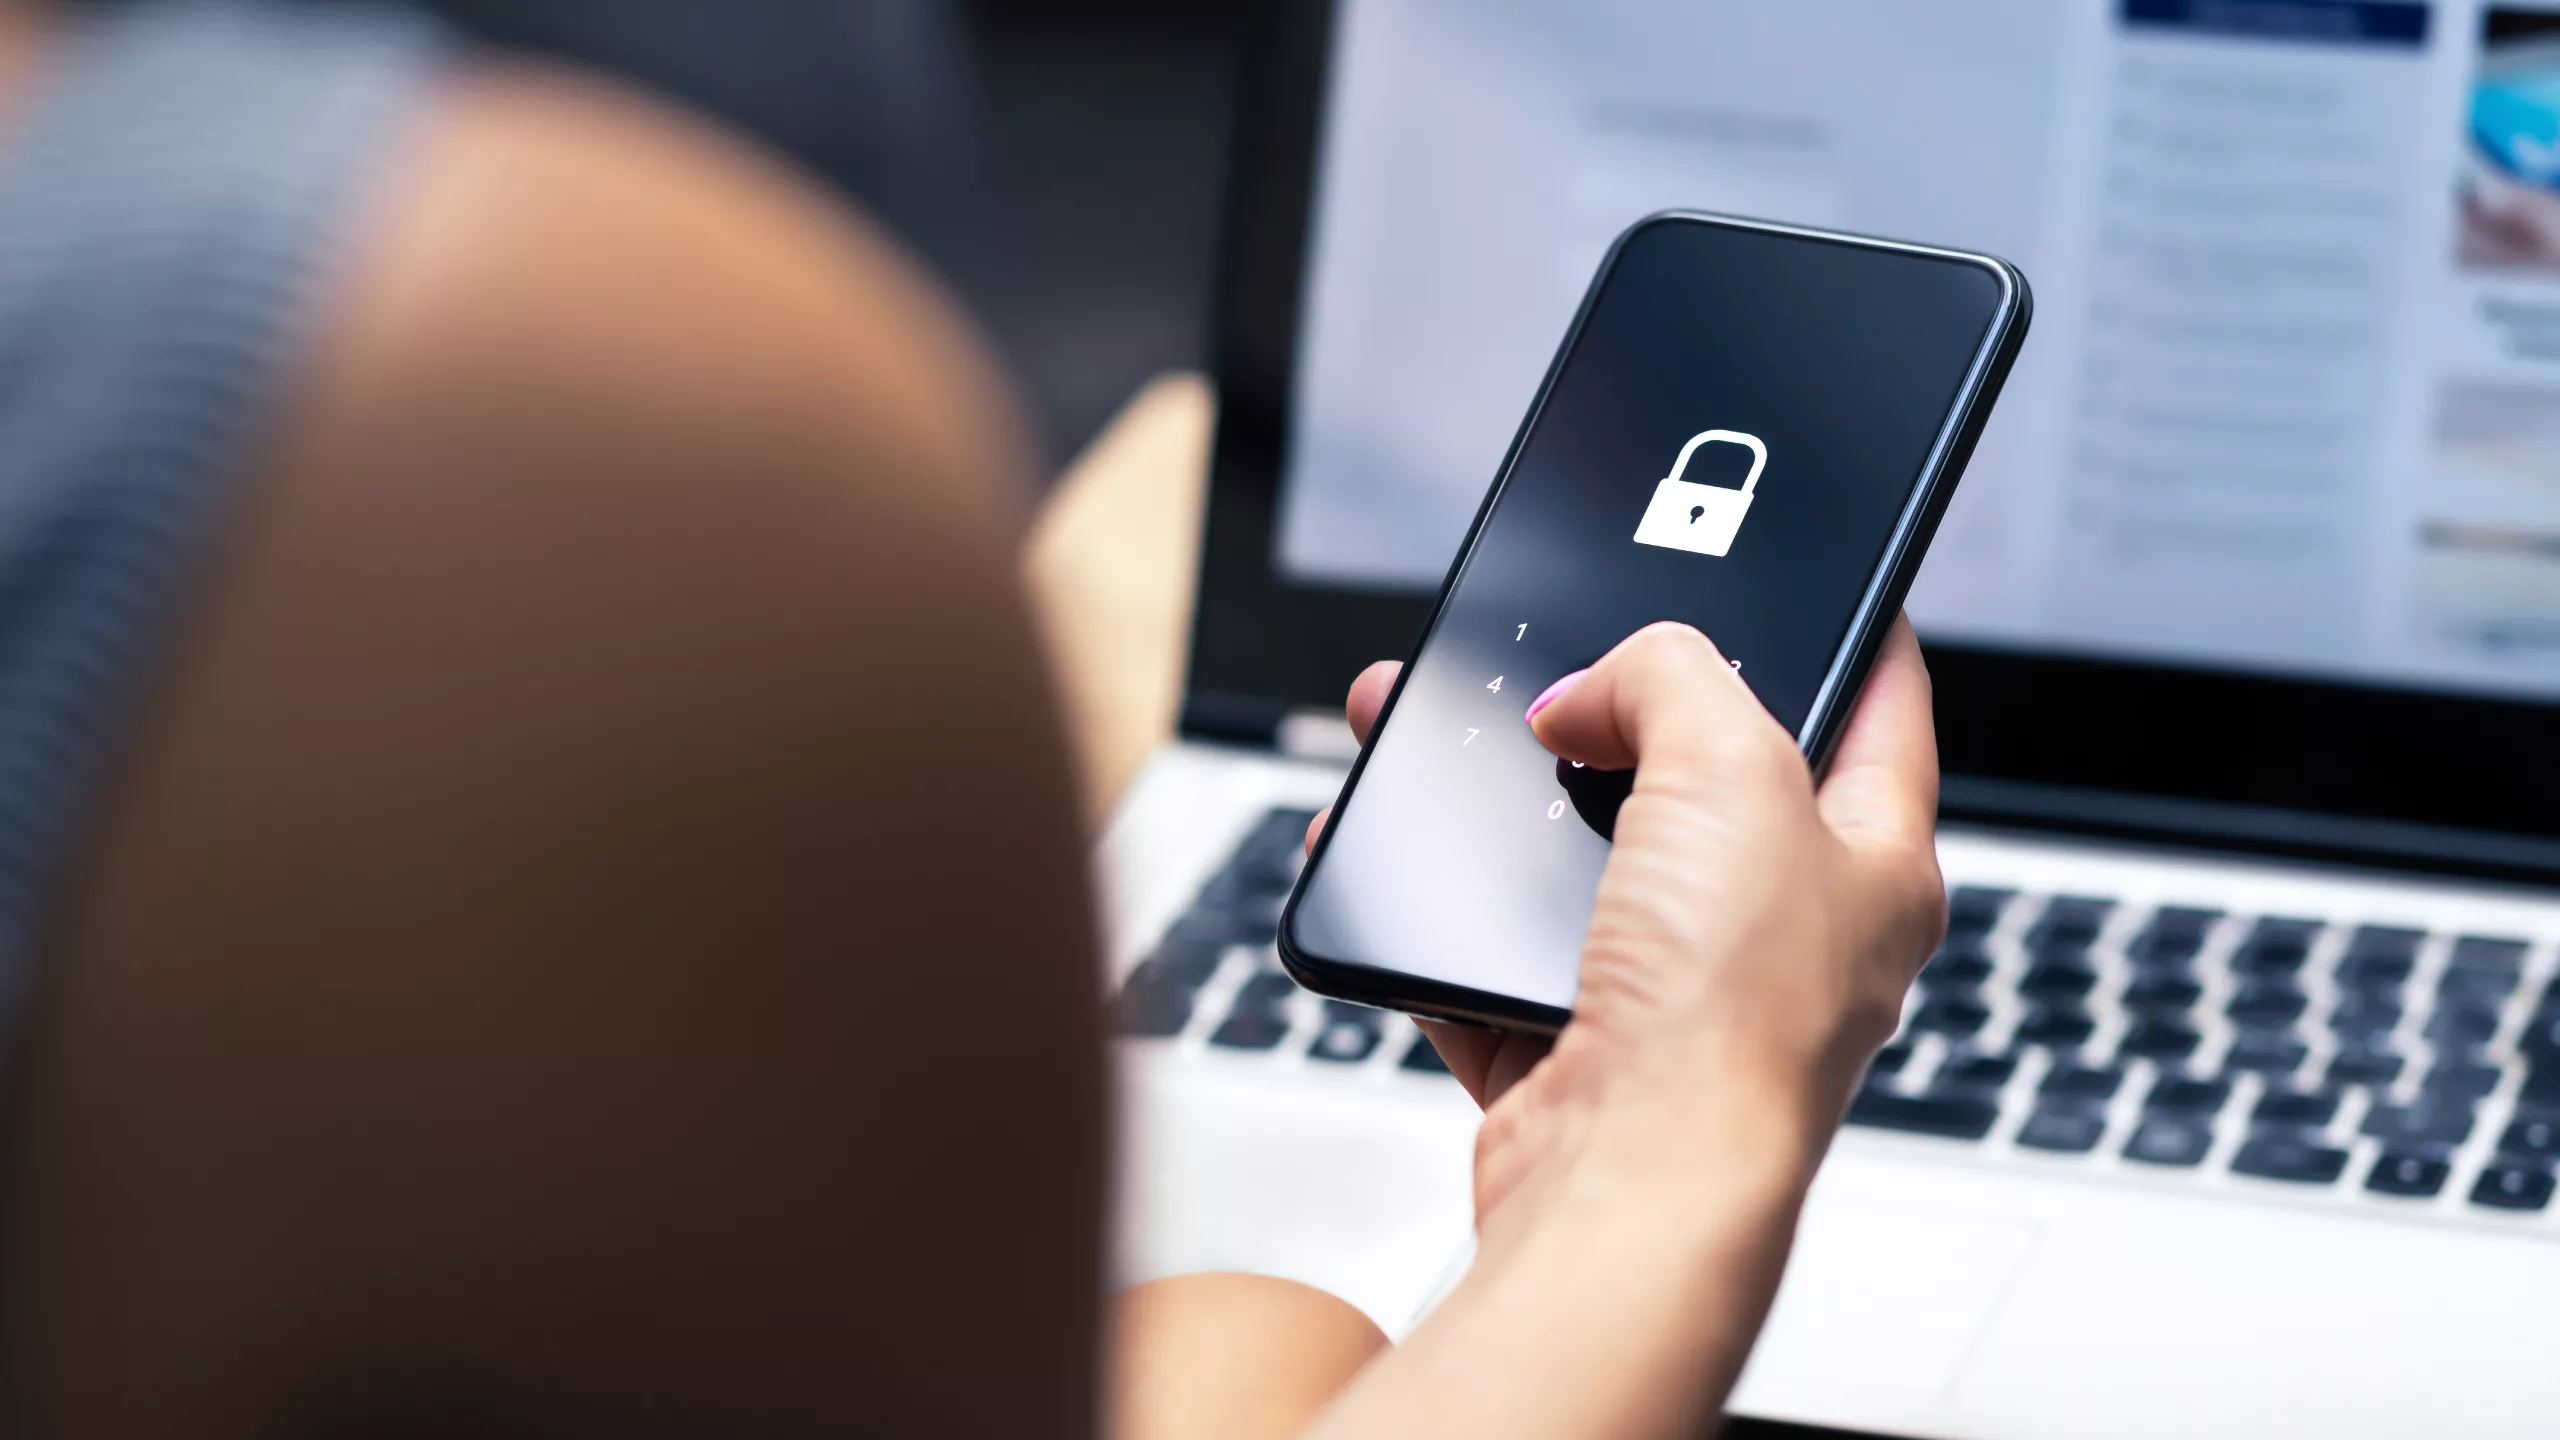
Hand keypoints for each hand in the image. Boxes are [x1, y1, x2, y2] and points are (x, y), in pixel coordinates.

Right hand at [1309, 619, 1943, 1244]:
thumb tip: (1592, 691)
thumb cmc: (1728, 1021)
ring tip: (1438, 738)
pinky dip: (1441, 908)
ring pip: (1584, 860)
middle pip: (1700, 777)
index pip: (1882, 706)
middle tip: (1563, 662)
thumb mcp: (1731, 766)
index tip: (1803, 571)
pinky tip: (1400, 857)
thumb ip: (1670, 676)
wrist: (1626, 1190)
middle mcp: (1786, 933)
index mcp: (1874, 863)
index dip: (1846, 625)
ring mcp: (1678, 996)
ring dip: (1508, 800)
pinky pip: (1496, 954)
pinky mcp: (1576, 1047)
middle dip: (1614, 709)